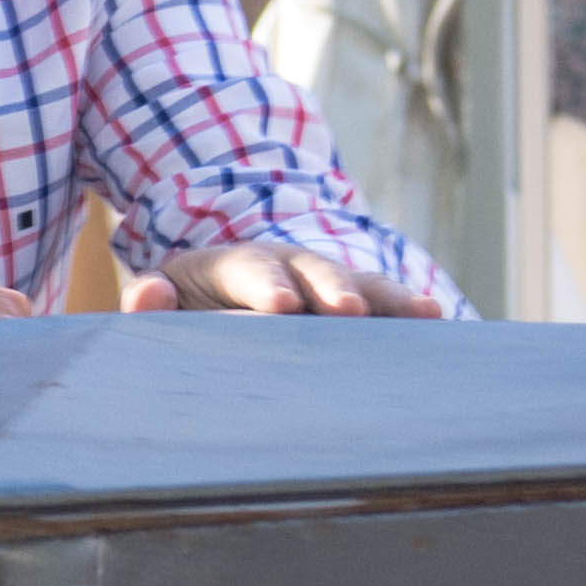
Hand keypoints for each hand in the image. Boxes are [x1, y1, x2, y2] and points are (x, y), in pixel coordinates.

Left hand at [151, 241, 447, 318]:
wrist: (220, 291)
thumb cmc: (187, 307)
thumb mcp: (165, 297)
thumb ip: (153, 299)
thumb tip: (147, 297)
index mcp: (234, 264)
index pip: (250, 270)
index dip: (265, 287)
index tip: (283, 306)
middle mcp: (289, 265)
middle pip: (314, 271)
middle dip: (332, 289)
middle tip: (348, 310)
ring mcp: (327, 283)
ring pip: (360, 285)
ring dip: (386, 299)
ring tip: (420, 314)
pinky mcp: (356, 305)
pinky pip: (386, 306)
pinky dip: (408, 313)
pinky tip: (438, 322)